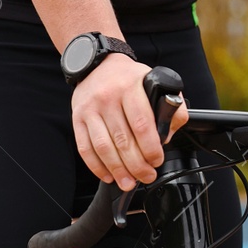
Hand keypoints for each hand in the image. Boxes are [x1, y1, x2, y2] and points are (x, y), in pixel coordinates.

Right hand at [72, 54, 190, 191]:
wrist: (97, 65)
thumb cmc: (128, 79)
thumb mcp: (155, 82)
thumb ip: (170, 106)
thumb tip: (168, 135)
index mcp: (130, 87)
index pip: (142, 124)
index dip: (151, 148)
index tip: (157, 160)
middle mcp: (108, 97)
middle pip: (123, 140)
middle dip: (137, 165)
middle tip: (147, 176)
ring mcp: (90, 109)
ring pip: (104, 148)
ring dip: (118, 170)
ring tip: (129, 182)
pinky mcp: (77, 119)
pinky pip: (85, 149)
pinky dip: (97, 167)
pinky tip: (109, 176)